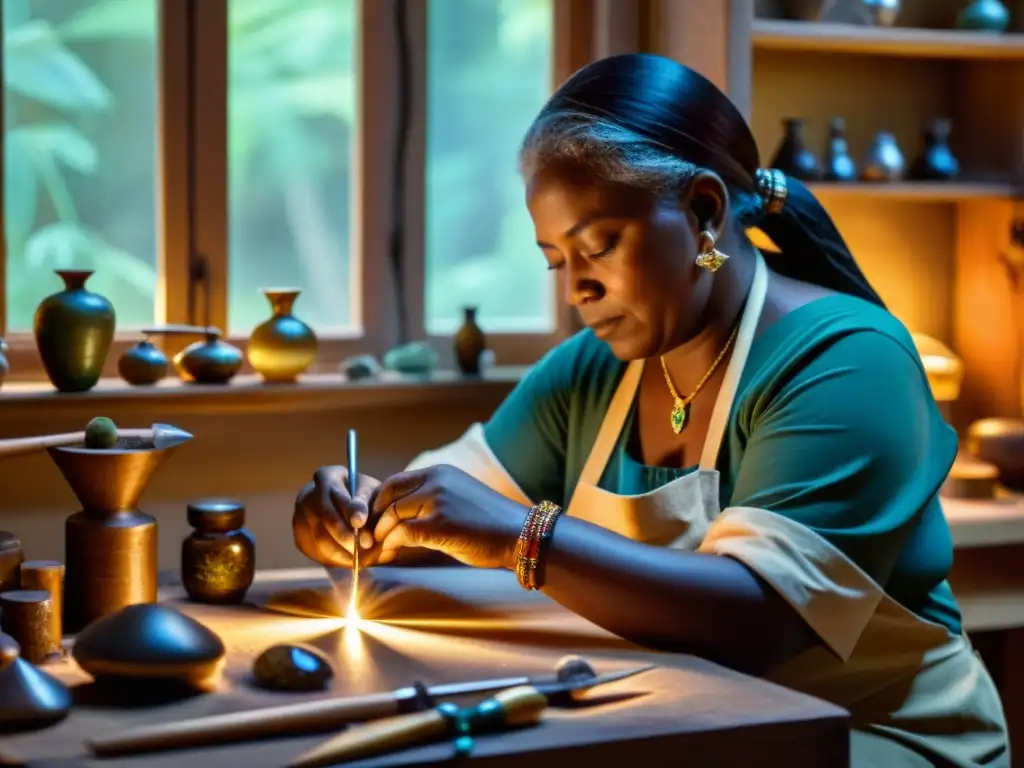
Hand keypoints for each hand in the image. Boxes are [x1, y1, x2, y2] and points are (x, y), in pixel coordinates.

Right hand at [293, 466, 380, 566]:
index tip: (364, 529)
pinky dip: (334, 560)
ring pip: (319, 539)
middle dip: (346, 537)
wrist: (350, 505)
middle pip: (324, 519)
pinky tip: (350, 561)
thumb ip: (362, 503)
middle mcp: (307, 495)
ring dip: (342, 553)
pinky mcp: (299, 537)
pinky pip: (315, 552)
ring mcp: (299, 516)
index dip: (349, 513)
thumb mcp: (369, 491)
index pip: (334, 495)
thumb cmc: (363, 496)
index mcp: (326, 476)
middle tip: (365, 550)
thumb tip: (357, 521)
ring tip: (363, 559)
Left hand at [370, 464, 528, 568]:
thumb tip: (400, 518)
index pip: (396, 482)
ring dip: (380, 535)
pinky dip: (391, 546)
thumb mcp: (458, 499)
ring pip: (392, 515)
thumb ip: (432, 500)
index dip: (381, 503)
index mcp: (440, 472)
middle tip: (368, 537)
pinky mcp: (439, 524)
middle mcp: (436, 481)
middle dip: (374, 518)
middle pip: (388, 496)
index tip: (375, 522)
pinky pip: (402, 534)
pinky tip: (389, 555)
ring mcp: (437, 501)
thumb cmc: (491, 523)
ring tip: (375, 550)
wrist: (521, 534)